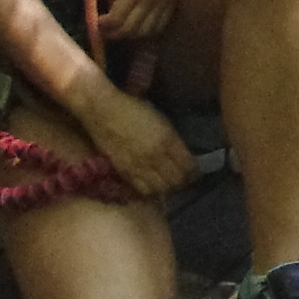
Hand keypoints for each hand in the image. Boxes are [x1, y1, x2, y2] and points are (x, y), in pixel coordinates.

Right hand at [78, 80, 194, 198]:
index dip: (195, 173)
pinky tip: (154, 187)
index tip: (196, 173)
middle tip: (186, 181)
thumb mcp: (160, 120)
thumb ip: (172, 140)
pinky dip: (151, 191)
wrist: (102, 109)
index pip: (188, 166)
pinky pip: (142, 189)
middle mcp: (154, 156)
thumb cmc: (133, 108)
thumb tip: (183, 156)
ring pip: (160, 188)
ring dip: (169, 189)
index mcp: (166, 139)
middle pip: (176, 181)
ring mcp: (138, 165)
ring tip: (171, 185)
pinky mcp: (124, 171)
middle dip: (184, 183)